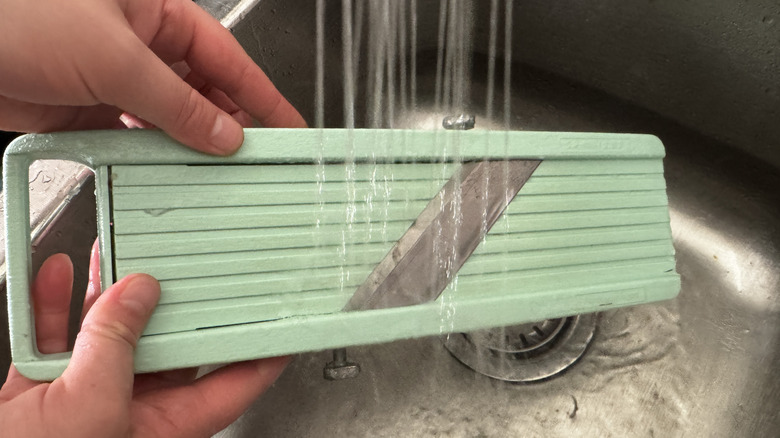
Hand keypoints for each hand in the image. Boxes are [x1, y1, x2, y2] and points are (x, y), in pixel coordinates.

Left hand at [0, 0, 305, 154]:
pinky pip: (130, 136)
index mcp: (157, 13)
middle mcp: (139, 43)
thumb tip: (223, 133)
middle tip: (251, 161)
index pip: (228, 59)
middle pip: (202, 91)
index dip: (263, 95)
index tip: (289, 127)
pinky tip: (159, 172)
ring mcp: (111, 76)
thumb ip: (176, 103)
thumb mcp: (114, 57)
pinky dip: (145, 156)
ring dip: (185, 146)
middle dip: (226, 126)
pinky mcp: (84, 106)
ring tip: (209, 174)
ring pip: (167, 118)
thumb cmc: (17, 14)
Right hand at [0, 244, 287, 436]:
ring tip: (113, 255)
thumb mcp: (92, 406)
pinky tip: (57, 274)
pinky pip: (55, 338)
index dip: (263, 350)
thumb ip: (116, 345)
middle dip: (167, 300)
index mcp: (166, 425)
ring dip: (104, 292)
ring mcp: (88, 397)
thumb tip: (136, 294)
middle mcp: (132, 409)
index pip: (233, 382)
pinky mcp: (44, 391)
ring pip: (108, 334)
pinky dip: (52, 305)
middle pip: (166, 345)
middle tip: (182, 263)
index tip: (285, 319)